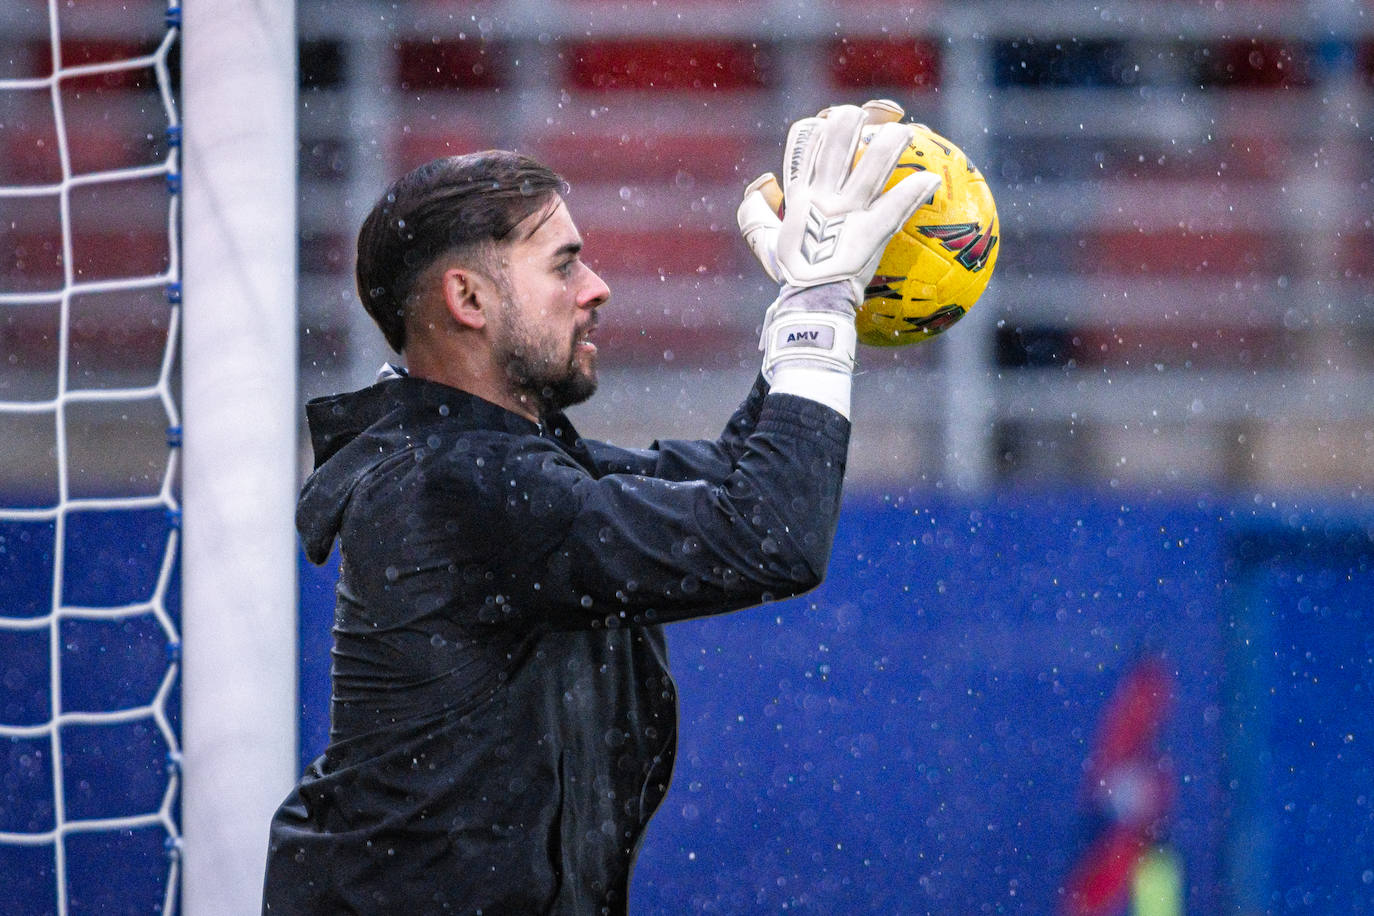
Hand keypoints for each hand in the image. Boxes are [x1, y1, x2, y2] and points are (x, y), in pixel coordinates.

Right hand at [773, 104, 939, 304]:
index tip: (833, 120)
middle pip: (836, 142)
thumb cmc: (792, 275)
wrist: (810, 302)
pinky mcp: (869, 232)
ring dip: (890, 144)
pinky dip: (914, 191)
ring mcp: (846, 212)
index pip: (804, 143)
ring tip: (908, 131)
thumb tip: (761, 183)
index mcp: (798, 194)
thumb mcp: (765, 241)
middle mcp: (821, 196)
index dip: (820, 125)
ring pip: (870, 166)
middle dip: (852, 120)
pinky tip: (932, 180)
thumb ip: (755, 213)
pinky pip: (895, 207)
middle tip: (872, 113)